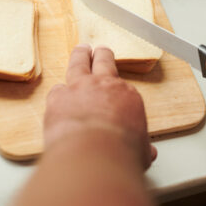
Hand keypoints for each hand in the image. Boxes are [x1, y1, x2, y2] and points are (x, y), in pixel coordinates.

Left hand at [45, 44, 156, 168]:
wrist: (94, 155)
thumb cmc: (120, 152)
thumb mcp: (140, 150)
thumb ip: (141, 147)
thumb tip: (148, 153)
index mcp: (126, 95)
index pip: (122, 87)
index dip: (118, 88)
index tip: (116, 89)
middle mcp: (103, 86)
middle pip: (103, 61)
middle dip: (102, 55)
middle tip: (101, 50)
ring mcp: (78, 89)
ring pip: (78, 63)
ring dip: (80, 56)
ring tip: (80, 51)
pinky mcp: (57, 99)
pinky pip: (57, 89)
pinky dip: (58, 92)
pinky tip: (58, 95)